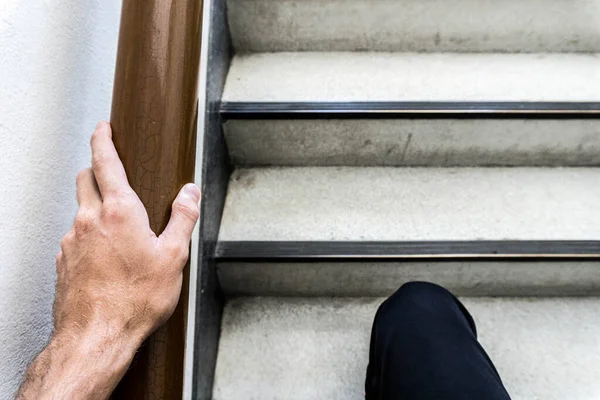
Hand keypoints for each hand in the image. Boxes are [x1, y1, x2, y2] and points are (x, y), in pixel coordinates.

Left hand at [17, 121, 200, 398]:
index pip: (105, 162)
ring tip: (119, 229)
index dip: (103, 139)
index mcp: (119, 212)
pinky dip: (89, 234)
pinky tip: (106, 256)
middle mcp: (89, 220)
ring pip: (80, 209)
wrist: (96, 336)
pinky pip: (75, 236)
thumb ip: (183, 218)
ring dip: (95, 207)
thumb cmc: (134, 300)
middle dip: (96, 168)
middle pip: (85, 179)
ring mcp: (72, 240)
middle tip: (111, 171)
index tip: (103, 128)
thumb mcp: (173, 257)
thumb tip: (190, 194)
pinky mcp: (64, 260)